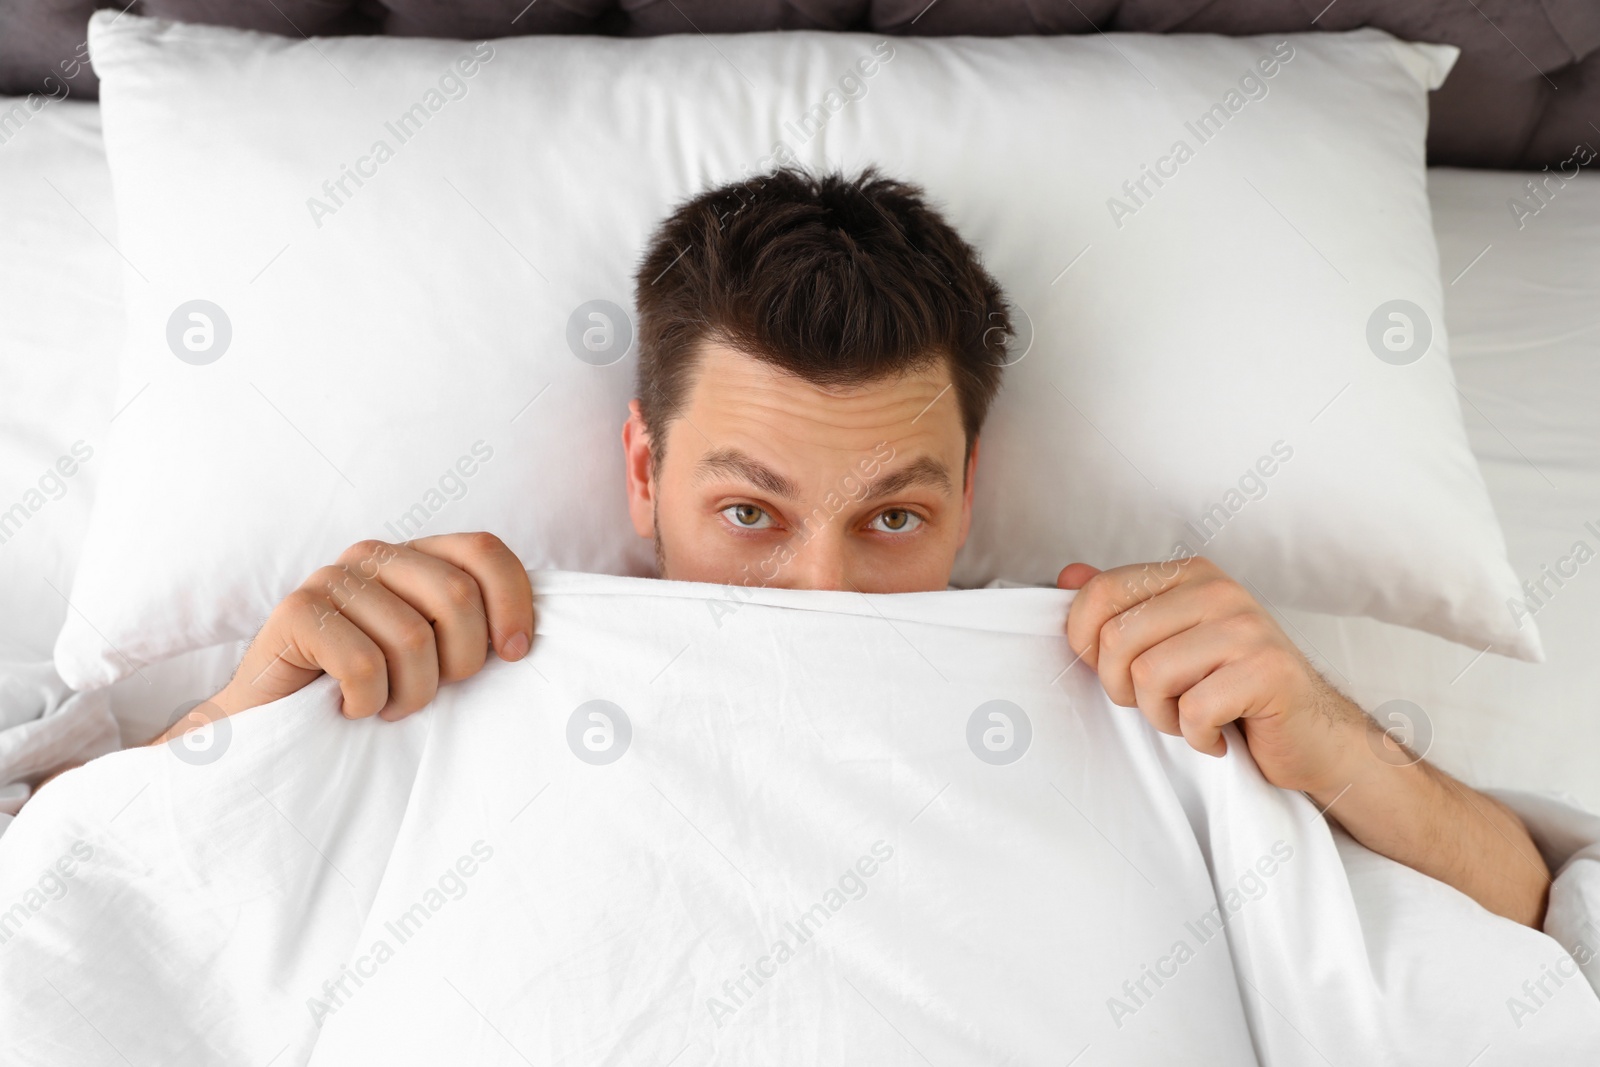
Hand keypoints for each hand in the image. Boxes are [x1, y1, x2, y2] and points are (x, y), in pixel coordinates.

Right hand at [151, 533, 533, 743]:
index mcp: (416, 557)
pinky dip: (369, 703)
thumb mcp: (437, 655)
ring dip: (411, 694)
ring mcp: (331, 579)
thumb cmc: (369, 693)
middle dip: (461, 661)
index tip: (516, 655)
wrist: (273, 726)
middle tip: (433, 693)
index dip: (514, 603)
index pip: (485, 551)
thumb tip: (531, 635)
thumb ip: (475, 628)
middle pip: (458, 596)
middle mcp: (374, 556)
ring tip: (389, 705)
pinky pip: (365, 665)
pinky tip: (350, 708)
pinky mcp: (295, 612)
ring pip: (413, 639)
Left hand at [1057, 556, 1364, 794]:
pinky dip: (1198, 738)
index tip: (1113, 672)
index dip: (1085, 644)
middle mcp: (1219, 590)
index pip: (1100, 593)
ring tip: (1193, 718)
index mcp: (1190, 574)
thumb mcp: (1169, 641)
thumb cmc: (1231, 689)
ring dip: (1162, 717)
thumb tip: (1067, 576)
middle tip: (1162, 705)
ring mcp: (1248, 628)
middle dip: (1124, 690)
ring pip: (1149, 677)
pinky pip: (1193, 711)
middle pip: (1117, 641)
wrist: (1311, 734)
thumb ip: (1121, 606)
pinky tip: (1221, 735)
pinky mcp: (1268, 672)